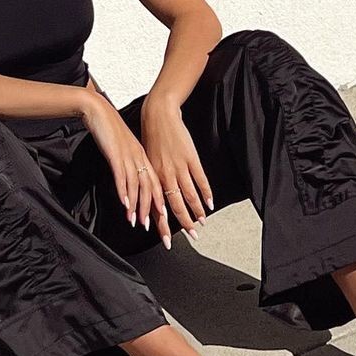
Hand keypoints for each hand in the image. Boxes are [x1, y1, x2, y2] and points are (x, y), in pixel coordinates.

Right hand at [80, 91, 170, 239]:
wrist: (100, 111)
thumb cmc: (111, 131)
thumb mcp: (124, 149)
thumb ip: (130, 165)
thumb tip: (131, 184)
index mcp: (143, 158)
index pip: (157, 186)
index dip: (161, 206)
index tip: (166, 224)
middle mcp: (139, 159)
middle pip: (152, 190)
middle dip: (157, 214)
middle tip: (161, 233)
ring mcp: (129, 156)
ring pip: (138, 186)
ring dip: (139, 207)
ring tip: (138, 223)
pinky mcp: (116, 154)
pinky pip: (122, 176)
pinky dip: (124, 192)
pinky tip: (125, 205)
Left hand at [138, 95, 213, 238]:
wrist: (158, 115)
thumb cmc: (152, 137)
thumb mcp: (146, 160)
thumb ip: (152, 180)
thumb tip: (155, 199)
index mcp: (153, 176)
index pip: (158, 206)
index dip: (163, 225)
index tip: (168, 240)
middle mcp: (165, 174)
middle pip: (174, 205)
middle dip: (183, 224)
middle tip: (191, 237)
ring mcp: (178, 166)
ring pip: (189, 195)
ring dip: (196, 211)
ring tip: (201, 223)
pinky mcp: (190, 157)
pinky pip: (200, 180)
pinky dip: (206, 193)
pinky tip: (209, 203)